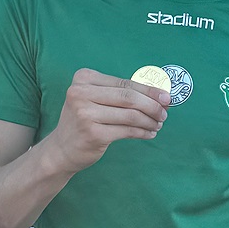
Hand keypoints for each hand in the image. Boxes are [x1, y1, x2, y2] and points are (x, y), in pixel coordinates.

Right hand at [46, 67, 170, 174]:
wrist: (61, 148)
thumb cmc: (84, 120)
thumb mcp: (94, 99)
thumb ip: (120, 93)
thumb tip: (157, 94)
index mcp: (83, 78)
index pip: (124, 83)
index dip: (149, 90)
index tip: (166, 97)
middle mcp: (81, 93)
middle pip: (128, 97)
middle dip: (152, 105)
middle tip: (165, 112)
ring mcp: (85, 114)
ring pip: (130, 115)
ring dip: (149, 120)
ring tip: (158, 124)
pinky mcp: (93, 133)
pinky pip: (127, 131)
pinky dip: (142, 132)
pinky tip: (149, 133)